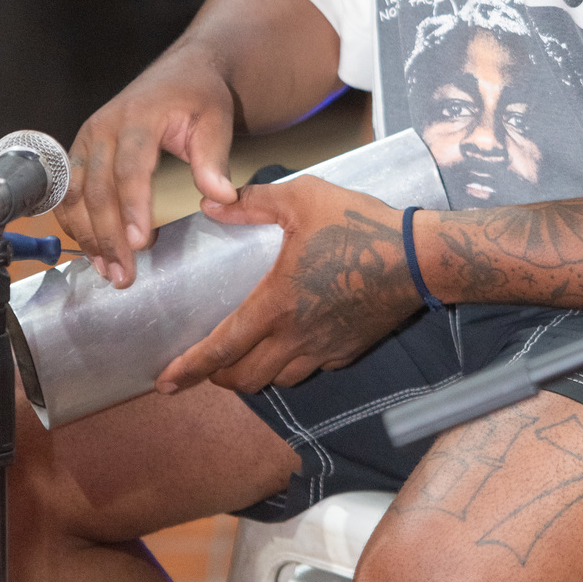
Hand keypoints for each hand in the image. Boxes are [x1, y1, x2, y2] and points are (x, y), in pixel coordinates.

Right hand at [60, 52, 238, 287]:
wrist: (180, 74)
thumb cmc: (198, 96)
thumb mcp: (216, 120)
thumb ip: (214, 159)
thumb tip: (220, 197)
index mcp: (138, 117)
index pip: (130, 167)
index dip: (133, 207)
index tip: (140, 243)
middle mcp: (104, 127)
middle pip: (98, 188)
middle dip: (109, 235)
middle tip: (125, 274)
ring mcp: (87, 139)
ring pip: (76, 195)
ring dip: (89, 236)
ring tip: (109, 271)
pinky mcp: (81, 152)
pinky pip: (70, 193)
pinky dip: (77, 224)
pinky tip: (93, 250)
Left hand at [155, 175, 421, 393]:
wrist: (418, 258)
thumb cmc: (358, 224)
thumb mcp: (302, 199)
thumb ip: (253, 202)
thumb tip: (211, 201)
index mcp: (276, 304)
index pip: (222, 348)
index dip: (189, 368)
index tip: (164, 382)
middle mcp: (296, 336)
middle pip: (245, 378)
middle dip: (218, 378)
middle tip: (205, 366)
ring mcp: (324, 349)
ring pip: (277, 381)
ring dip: (253, 375)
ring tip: (244, 357)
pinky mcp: (347, 351)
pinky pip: (310, 369)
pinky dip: (290, 365)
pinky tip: (292, 345)